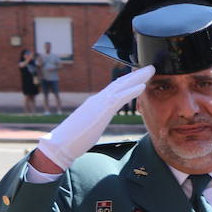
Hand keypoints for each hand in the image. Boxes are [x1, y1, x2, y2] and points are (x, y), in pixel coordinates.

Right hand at [36, 65, 154, 170]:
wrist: (61, 144)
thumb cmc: (75, 138)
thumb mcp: (90, 125)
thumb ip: (96, 119)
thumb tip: (98, 120)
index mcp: (96, 103)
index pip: (115, 89)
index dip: (128, 81)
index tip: (140, 76)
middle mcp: (98, 99)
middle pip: (120, 83)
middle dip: (136, 75)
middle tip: (150, 67)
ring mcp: (99, 103)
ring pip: (121, 86)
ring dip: (138, 78)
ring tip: (150, 70)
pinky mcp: (101, 110)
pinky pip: (119, 98)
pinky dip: (131, 91)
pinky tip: (142, 86)